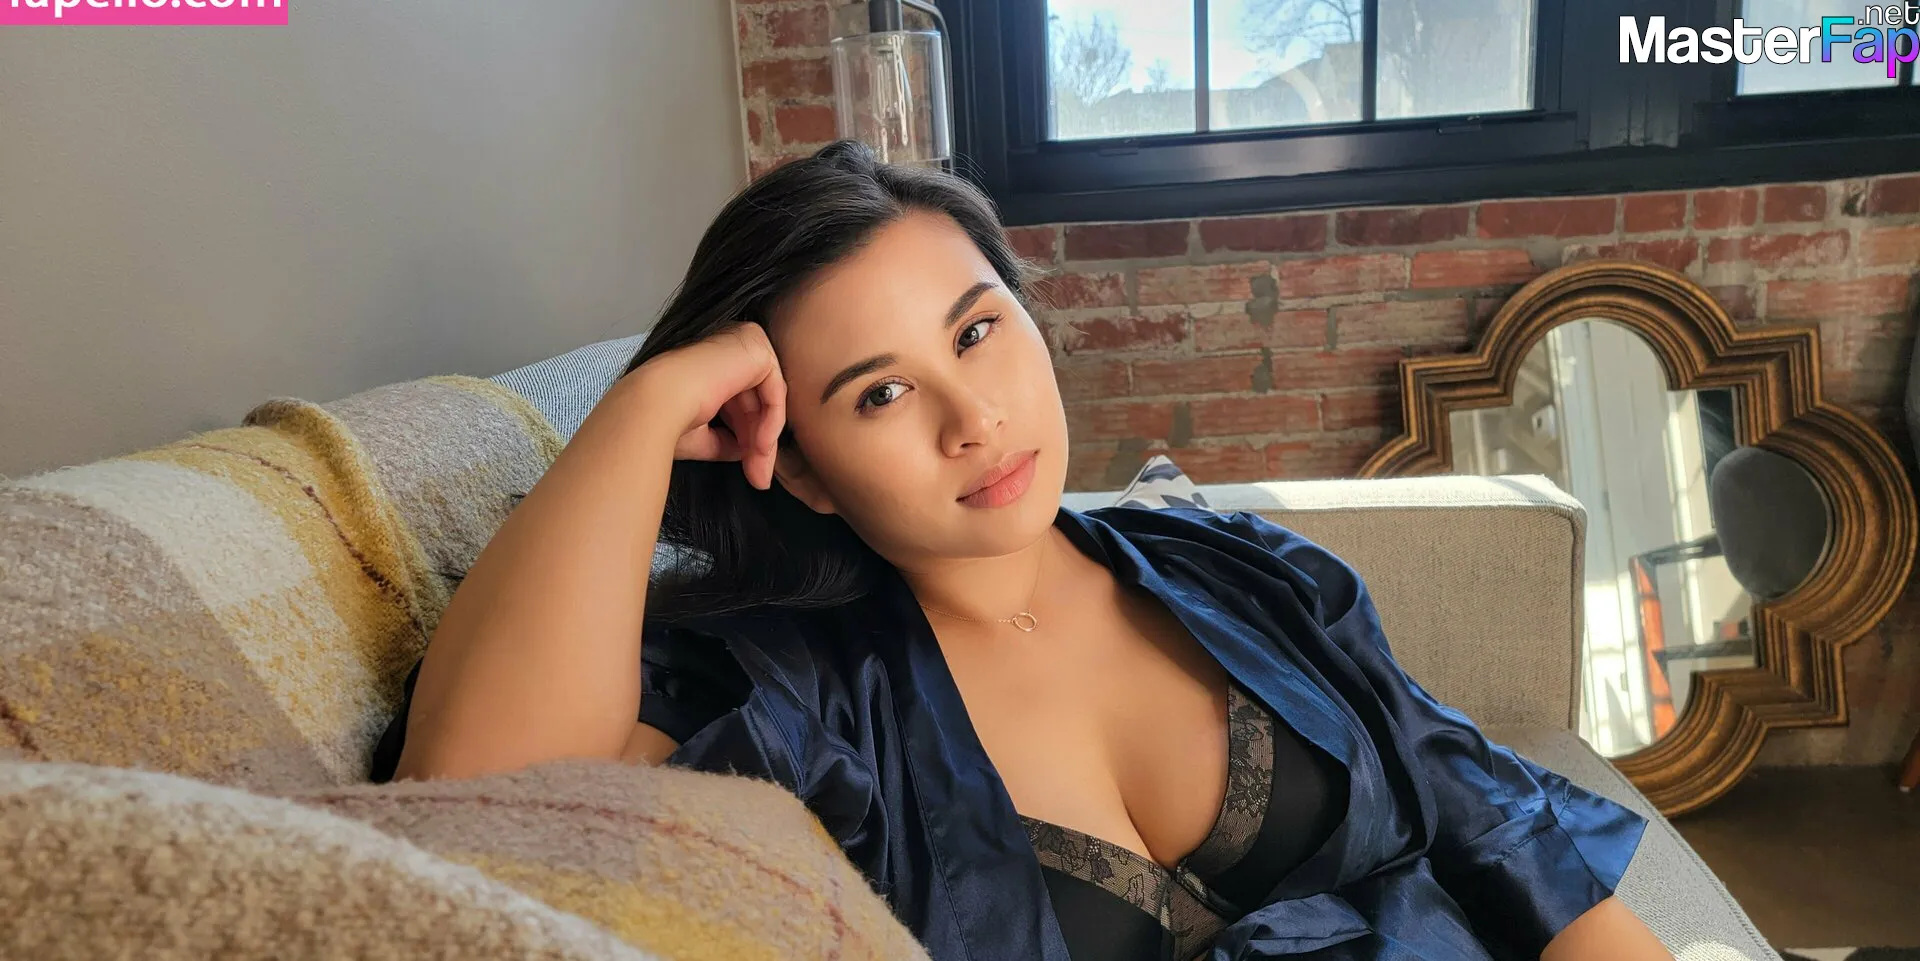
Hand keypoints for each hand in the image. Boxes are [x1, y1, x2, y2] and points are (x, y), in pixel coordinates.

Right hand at [624, 323, 786, 490]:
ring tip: (758, 471)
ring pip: (768, 399)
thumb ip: (726, 439)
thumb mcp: (701, 434)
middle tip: (759, 478)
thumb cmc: (664, 421)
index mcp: (709, 362)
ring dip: (765, 439)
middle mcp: (725, 346)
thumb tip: (745, 451)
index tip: (750, 472)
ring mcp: (740, 340)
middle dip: (759, 444)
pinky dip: (772, 421)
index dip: (747, 438)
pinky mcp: (754, 344)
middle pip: (756, 402)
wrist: (653, 405)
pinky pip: (775, 389)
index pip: (739, 401)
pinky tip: (761, 446)